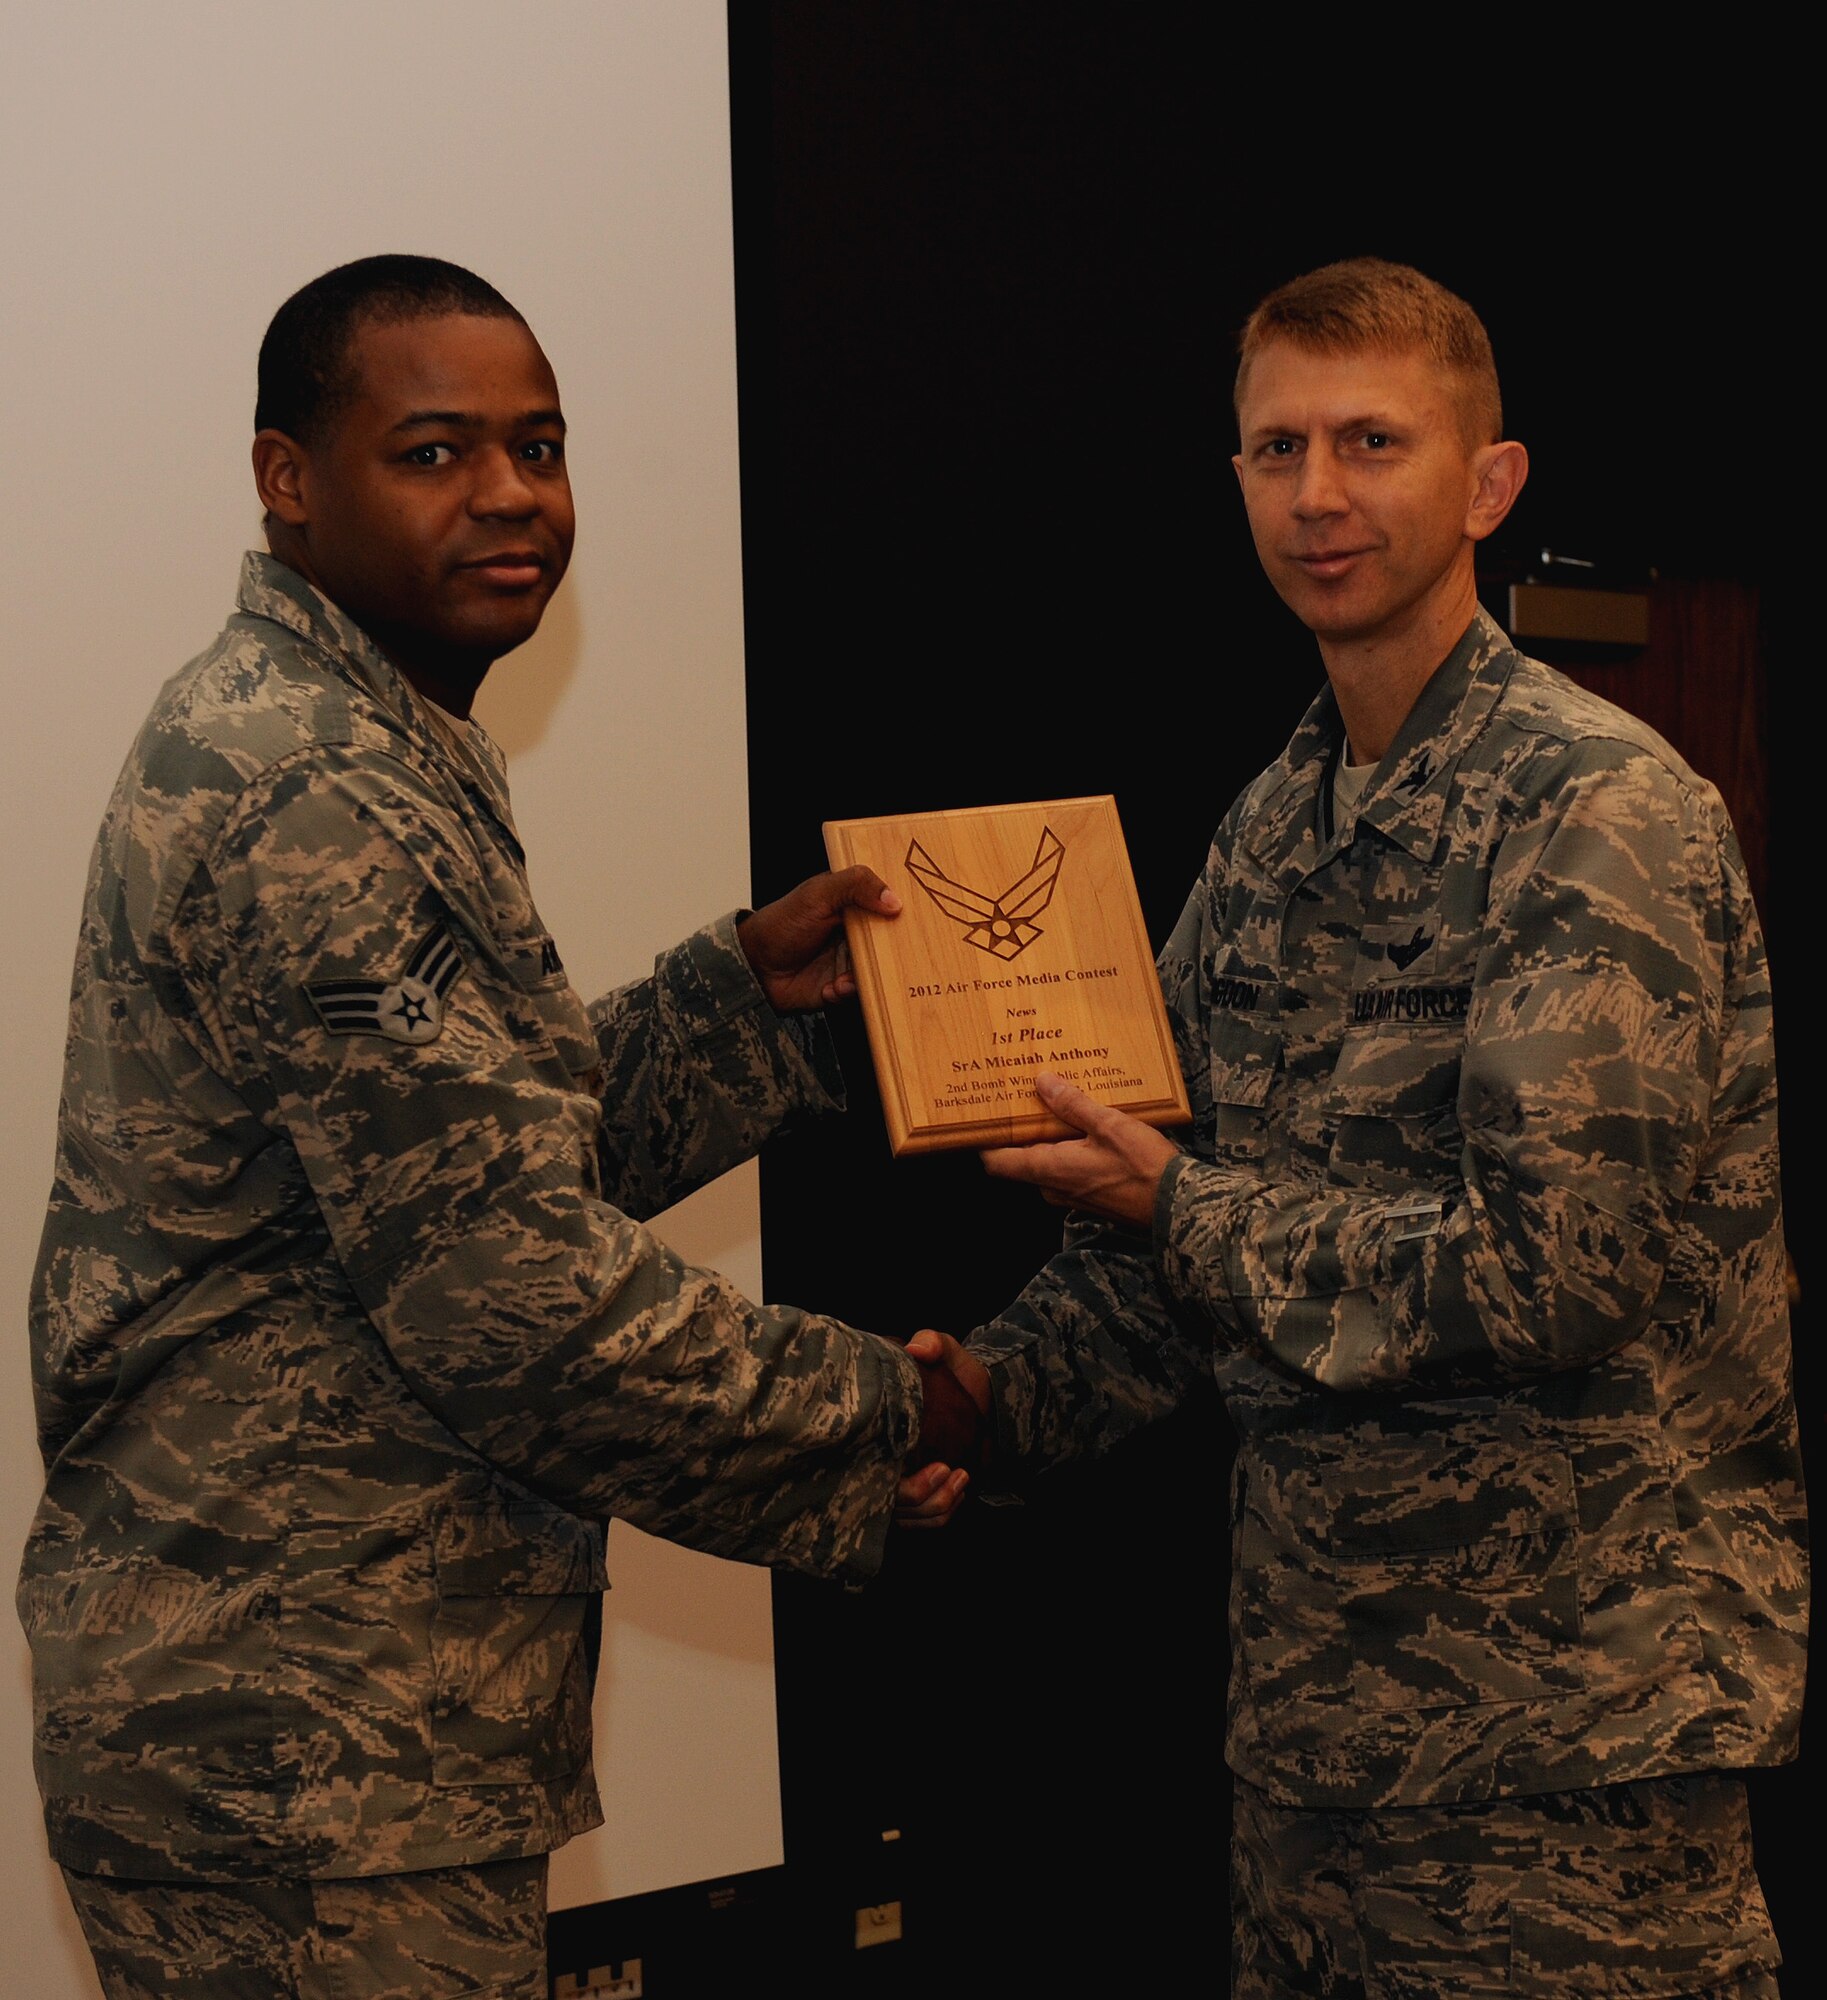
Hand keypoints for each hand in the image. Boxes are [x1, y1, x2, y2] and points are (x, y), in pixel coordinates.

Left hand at [737, 866, 900, 1011]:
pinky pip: (861, 992)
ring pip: (880, 969)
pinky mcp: (844, 985)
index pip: (888, 903)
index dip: (902, 910)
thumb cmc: (779, 925)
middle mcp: (856, 932)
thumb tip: (893, 899)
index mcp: (852, 904)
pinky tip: (831, 987)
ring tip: (848, 975)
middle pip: (890, 940)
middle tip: (887, 954)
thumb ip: (855, 886)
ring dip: (868, 975)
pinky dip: (849, 991)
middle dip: (893, 950)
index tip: (913, 917)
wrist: (754, 967)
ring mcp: (850, 959)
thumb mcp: (817, 895)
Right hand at [895, 1329, 990, 1530]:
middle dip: (920, 1496)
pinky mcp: (918, 1498)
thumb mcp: (945, 1351)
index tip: (933, 1463)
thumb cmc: (955, 1375)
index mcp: (876, 1431)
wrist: (984, 1398)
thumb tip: (917, 1350)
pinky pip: (923, 1523)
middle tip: (948, 1469)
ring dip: (936, 1505)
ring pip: (906, 1518)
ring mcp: (897, 1484)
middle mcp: (879, 1462)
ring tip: (960, 1476)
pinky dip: (942, 1513)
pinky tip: (959, 1488)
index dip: (891, 1481)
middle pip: (887, 1504)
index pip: (863, 1469)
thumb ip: (932, 1343)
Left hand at [980, 1072, 1177, 1229]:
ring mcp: (1071, 1194)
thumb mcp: (1108, 1125)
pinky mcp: (1089, 1195)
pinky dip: (1069, 1146)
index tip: (982, 1114)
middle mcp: (1053, 1187)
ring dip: (1050, 1135)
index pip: (997, 1161)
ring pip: (1047, 1161)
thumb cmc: (1143, 1168)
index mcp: (1048, 1170)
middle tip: (1024, 1096)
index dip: (985, 1139)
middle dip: (1023, 1128)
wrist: (1178, 1205)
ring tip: (1059, 1102)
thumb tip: (1042, 1082)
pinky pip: (1067, 1168)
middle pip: (1021, 1157)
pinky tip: (1086, 1125)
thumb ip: (1072, 1104)